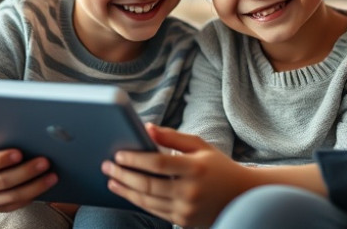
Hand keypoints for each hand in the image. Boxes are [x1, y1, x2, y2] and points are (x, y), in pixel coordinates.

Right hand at [0, 126, 57, 211]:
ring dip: (34, 187)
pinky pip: (17, 205)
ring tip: (53, 176)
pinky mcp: (0, 206)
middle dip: (25, 172)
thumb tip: (4, 109)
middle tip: (45, 161)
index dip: (1, 159)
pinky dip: (33, 196)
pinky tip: (47, 186)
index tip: (19, 153)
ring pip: (12, 197)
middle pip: (1, 182)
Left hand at [104, 124, 258, 226]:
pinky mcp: (183, 221)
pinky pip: (155, 211)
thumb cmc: (217, 166)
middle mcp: (191, 191)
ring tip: (111, 180)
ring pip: (148, 201)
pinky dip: (138, 201)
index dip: (136, 159)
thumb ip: (173, 137)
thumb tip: (147, 127)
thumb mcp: (200, 146)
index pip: (159, 163)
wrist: (240, 196)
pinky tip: (127, 192)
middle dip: (123, 175)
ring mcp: (187, 209)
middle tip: (106, 166)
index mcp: (196, 168)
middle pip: (149, 184)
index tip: (118, 154)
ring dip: (126, 190)